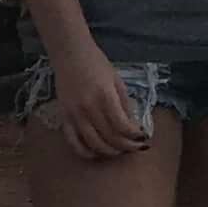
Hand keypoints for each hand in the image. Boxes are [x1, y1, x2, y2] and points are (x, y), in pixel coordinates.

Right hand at [50, 46, 151, 160]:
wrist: (70, 53)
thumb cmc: (96, 63)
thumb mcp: (116, 81)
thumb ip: (124, 104)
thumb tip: (132, 126)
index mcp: (105, 96)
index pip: (122, 126)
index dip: (135, 136)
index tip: (143, 137)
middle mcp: (89, 108)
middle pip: (110, 137)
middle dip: (126, 146)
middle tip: (135, 147)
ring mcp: (74, 114)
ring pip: (93, 143)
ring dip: (109, 151)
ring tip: (119, 150)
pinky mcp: (64, 117)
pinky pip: (73, 141)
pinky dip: (85, 151)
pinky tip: (96, 153)